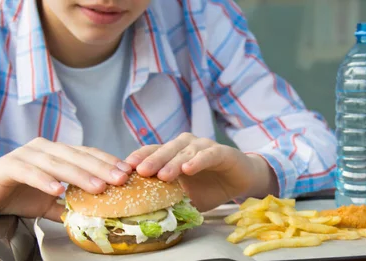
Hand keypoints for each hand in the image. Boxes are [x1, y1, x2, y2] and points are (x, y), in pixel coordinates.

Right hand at [0, 137, 132, 225]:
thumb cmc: (17, 194)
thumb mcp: (49, 202)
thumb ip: (69, 207)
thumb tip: (93, 219)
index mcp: (57, 152)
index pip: (88, 154)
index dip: (108, 162)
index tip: (129, 173)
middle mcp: (44, 148)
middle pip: (78, 156)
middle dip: (102, 168)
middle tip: (121, 179)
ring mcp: (27, 154)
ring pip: (58, 163)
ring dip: (79, 175)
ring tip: (97, 186)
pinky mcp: (9, 166)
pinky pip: (30, 172)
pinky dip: (45, 180)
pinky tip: (58, 190)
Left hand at [125, 133, 277, 211]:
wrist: (240, 180)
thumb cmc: (209, 187)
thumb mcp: (185, 195)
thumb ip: (168, 198)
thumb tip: (145, 213)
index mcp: (173, 152)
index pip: (152, 151)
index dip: (139, 157)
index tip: (125, 169)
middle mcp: (186, 145)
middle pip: (166, 149)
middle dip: (152, 160)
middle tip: (140, 172)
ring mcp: (204, 146)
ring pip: (185, 151)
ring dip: (173, 162)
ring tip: (163, 175)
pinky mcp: (222, 152)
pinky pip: (208, 154)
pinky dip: (198, 161)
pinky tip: (188, 169)